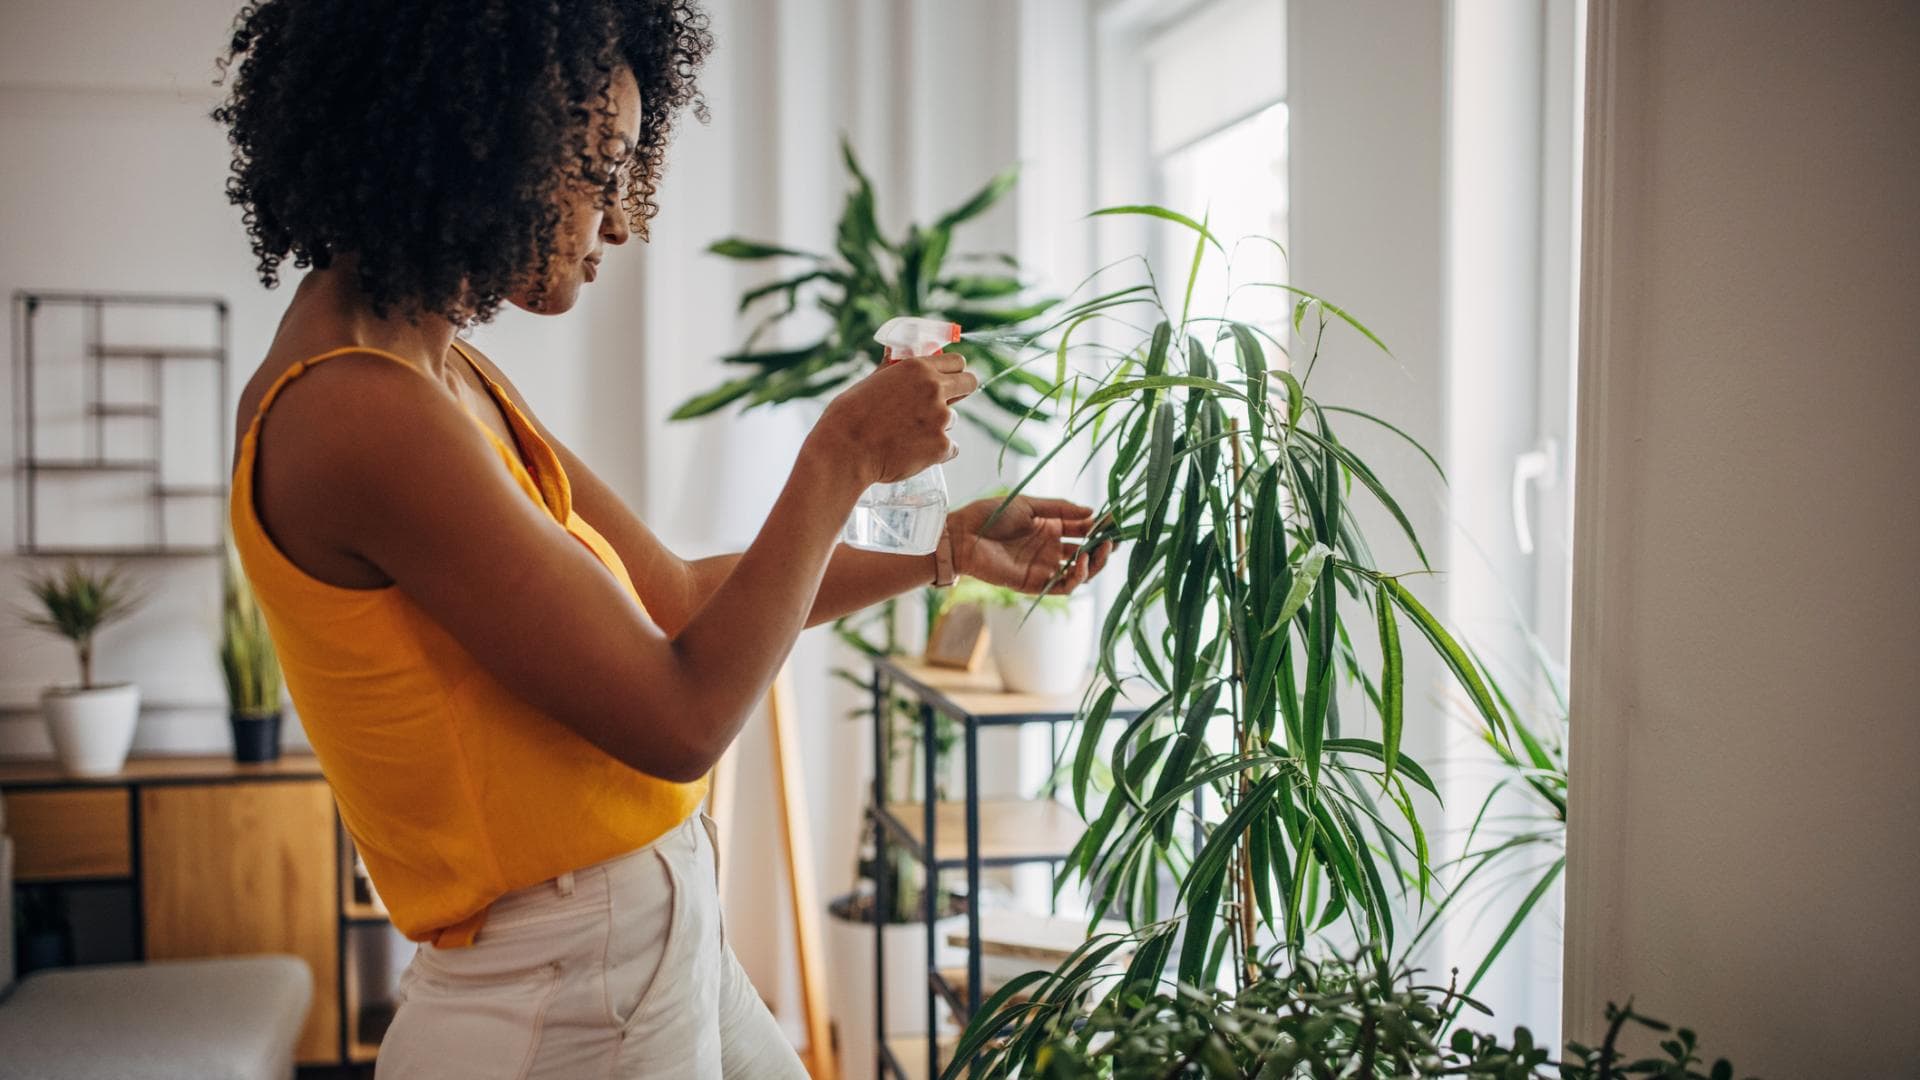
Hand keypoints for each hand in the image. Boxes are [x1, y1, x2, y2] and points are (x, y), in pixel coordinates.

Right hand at [809, 351, 977, 485]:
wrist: (846, 450)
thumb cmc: (849, 416)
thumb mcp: (872, 382)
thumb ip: (894, 370)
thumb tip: (896, 356)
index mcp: (917, 368)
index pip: (957, 362)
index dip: (953, 372)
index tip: (948, 380)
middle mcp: (934, 388)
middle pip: (970, 383)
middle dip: (961, 392)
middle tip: (943, 405)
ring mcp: (941, 418)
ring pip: (952, 420)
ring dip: (937, 427)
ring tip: (908, 436)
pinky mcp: (941, 446)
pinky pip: (949, 448)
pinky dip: (935, 453)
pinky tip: (912, 454)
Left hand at [948, 496, 1113, 594]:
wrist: (962, 535)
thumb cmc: (990, 515)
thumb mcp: (1029, 505)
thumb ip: (1060, 509)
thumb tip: (1092, 512)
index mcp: (1050, 527)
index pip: (1083, 528)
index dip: (1100, 526)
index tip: (1115, 520)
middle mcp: (1051, 548)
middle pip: (1087, 551)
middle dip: (1104, 545)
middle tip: (1116, 538)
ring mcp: (1044, 566)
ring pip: (1081, 571)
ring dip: (1096, 562)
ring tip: (1102, 548)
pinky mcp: (1036, 583)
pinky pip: (1064, 584)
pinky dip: (1078, 576)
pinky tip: (1082, 562)